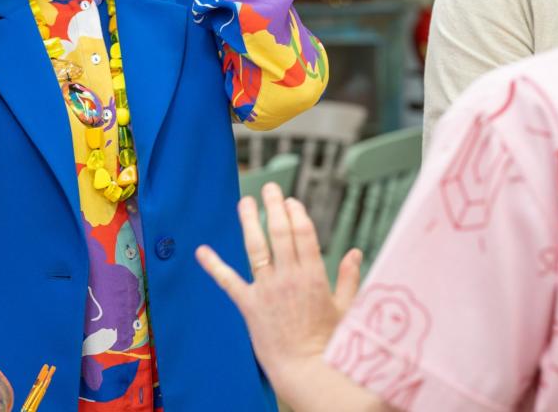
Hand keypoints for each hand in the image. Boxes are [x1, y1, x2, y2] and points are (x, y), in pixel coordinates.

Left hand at [196, 184, 361, 400]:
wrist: (307, 369)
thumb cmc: (330, 342)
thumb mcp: (346, 308)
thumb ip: (349, 278)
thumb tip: (355, 252)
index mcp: (314, 276)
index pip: (304, 234)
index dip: (297, 214)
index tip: (292, 201)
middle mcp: (289, 277)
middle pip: (280, 233)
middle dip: (275, 207)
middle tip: (270, 188)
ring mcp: (268, 290)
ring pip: (256, 248)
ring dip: (250, 222)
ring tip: (246, 203)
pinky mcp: (250, 305)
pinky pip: (229, 281)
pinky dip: (214, 265)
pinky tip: (201, 251)